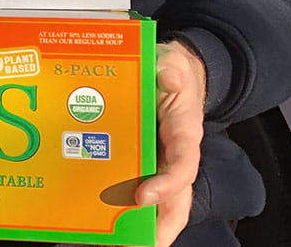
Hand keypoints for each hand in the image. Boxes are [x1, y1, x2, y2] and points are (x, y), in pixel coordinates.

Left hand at [135, 40, 206, 245]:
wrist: (172, 72)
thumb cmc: (172, 70)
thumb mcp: (173, 62)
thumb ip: (171, 67)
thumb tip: (168, 74)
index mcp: (184, 132)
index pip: (183, 164)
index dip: (167, 183)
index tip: (144, 195)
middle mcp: (175, 154)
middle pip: (176, 198)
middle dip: (162, 224)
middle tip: (142, 244)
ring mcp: (160, 160)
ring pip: (160, 201)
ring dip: (144, 224)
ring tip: (121, 242)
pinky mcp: (143, 160)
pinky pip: (138, 188)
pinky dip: (127, 207)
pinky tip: (106, 222)